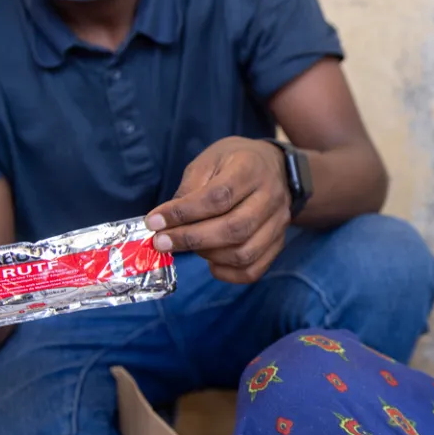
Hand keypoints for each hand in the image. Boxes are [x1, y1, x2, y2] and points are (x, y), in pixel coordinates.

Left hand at [145, 137, 291, 283]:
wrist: (274, 167)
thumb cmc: (234, 162)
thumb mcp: (208, 161)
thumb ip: (190, 189)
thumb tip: (167, 222)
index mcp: (250, 169)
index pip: (218, 197)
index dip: (183, 213)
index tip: (154, 221)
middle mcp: (271, 197)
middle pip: (234, 229)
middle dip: (191, 239)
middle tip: (162, 242)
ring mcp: (279, 223)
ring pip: (244, 253)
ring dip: (208, 255)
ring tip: (188, 246)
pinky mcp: (279, 243)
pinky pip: (253, 270)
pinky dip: (227, 273)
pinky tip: (210, 262)